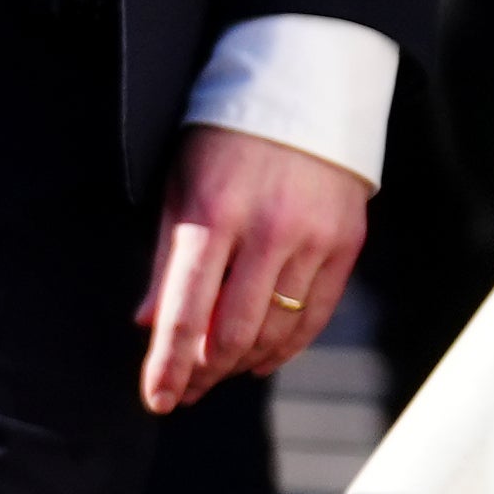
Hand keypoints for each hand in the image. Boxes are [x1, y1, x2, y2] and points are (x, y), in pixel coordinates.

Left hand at [135, 124, 371, 413]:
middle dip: (204, 371)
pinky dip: (285, 346)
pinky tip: (262, 358)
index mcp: (211, 215)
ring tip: (218, 373)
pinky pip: (316, 316)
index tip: (158, 400)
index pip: (185, 309)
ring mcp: (313, 240)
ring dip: (242, 363)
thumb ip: (166, 259)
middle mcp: (266, 232)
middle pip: (232, 331)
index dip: (170, 363)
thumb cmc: (222, 141)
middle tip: (186, 390)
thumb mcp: (178, 187)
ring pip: (276, 331)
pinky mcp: (346, 245)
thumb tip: (147, 323)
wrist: (303, 93)